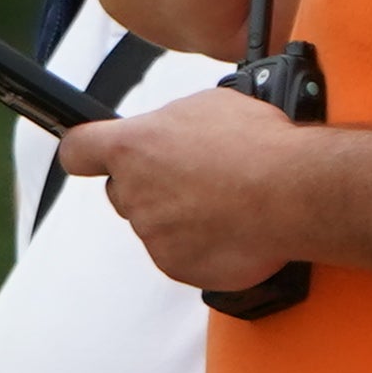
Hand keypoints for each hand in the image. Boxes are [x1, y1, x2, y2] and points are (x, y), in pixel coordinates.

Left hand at [69, 80, 314, 297]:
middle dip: (150, 187)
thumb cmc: (256, 144)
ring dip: (183, 217)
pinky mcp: (177, 265)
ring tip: (227, 201)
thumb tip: (170, 135)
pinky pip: (181, 255)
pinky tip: (234, 228)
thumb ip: (170, 125)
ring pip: (157, 225)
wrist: (293, 193)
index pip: (79, 151)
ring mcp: (153, 233)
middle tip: (192, 179)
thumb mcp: (207, 107)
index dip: (84, 152)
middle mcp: (134, 193)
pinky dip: (202, 246)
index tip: (90, 155)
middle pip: (123, 192)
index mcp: (133, 147)